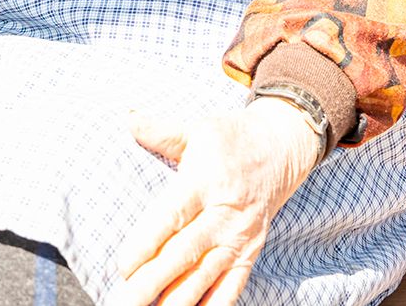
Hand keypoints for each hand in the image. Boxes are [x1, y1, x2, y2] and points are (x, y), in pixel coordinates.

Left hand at [115, 99, 317, 305]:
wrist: (282, 150)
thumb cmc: (231, 139)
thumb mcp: (198, 128)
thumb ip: (161, 131)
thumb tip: (128, 117)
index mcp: (207, 181)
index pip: (174, 215)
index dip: (149, 242)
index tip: (124, 265)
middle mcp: (225, 214)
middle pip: (185, 253)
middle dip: (153, 282)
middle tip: (125, 300)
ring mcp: (239, 238)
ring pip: (204, 278)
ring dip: (175, 301)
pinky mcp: (249, 255)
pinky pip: (230, 290)